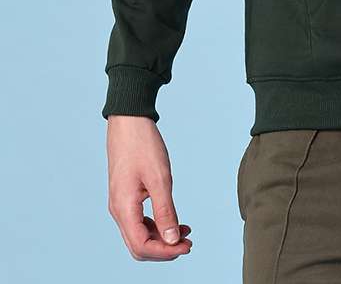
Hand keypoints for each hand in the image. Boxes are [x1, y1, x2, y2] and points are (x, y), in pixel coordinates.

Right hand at [106, 115, 192, 260]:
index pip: (142, 246)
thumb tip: (173, 239)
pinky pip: (138, 221)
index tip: (187, 246)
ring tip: (185, 233)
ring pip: (138, 234)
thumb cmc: (143, 145)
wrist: (129, 121)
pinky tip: (173, 220)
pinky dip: (156, 225)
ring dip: (161, 238)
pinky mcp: (125, 196)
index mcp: (124, 209)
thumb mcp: (160, 178)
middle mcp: (118, 210)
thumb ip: (165, 211)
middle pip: (138, 246)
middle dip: (164, 249)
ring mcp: (120, 203)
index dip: (165, 252)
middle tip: (188, 243)